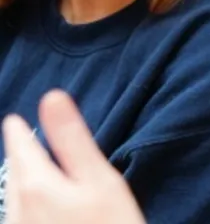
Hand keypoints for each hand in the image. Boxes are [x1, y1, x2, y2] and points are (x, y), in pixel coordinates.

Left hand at [2, 90, 145, 223]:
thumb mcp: (98, 179)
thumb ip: (71, 138)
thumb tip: (51, 96)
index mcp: (34, 184)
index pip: (17, 144)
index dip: (18, 129)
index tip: (15, 120)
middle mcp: (16, 211)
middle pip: (13, 173)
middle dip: (20, 157)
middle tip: (23, 141)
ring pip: (14, 198)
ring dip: (23, 183)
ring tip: (33, 172)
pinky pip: (21, 219)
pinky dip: (29, 207)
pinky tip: (45, 211)